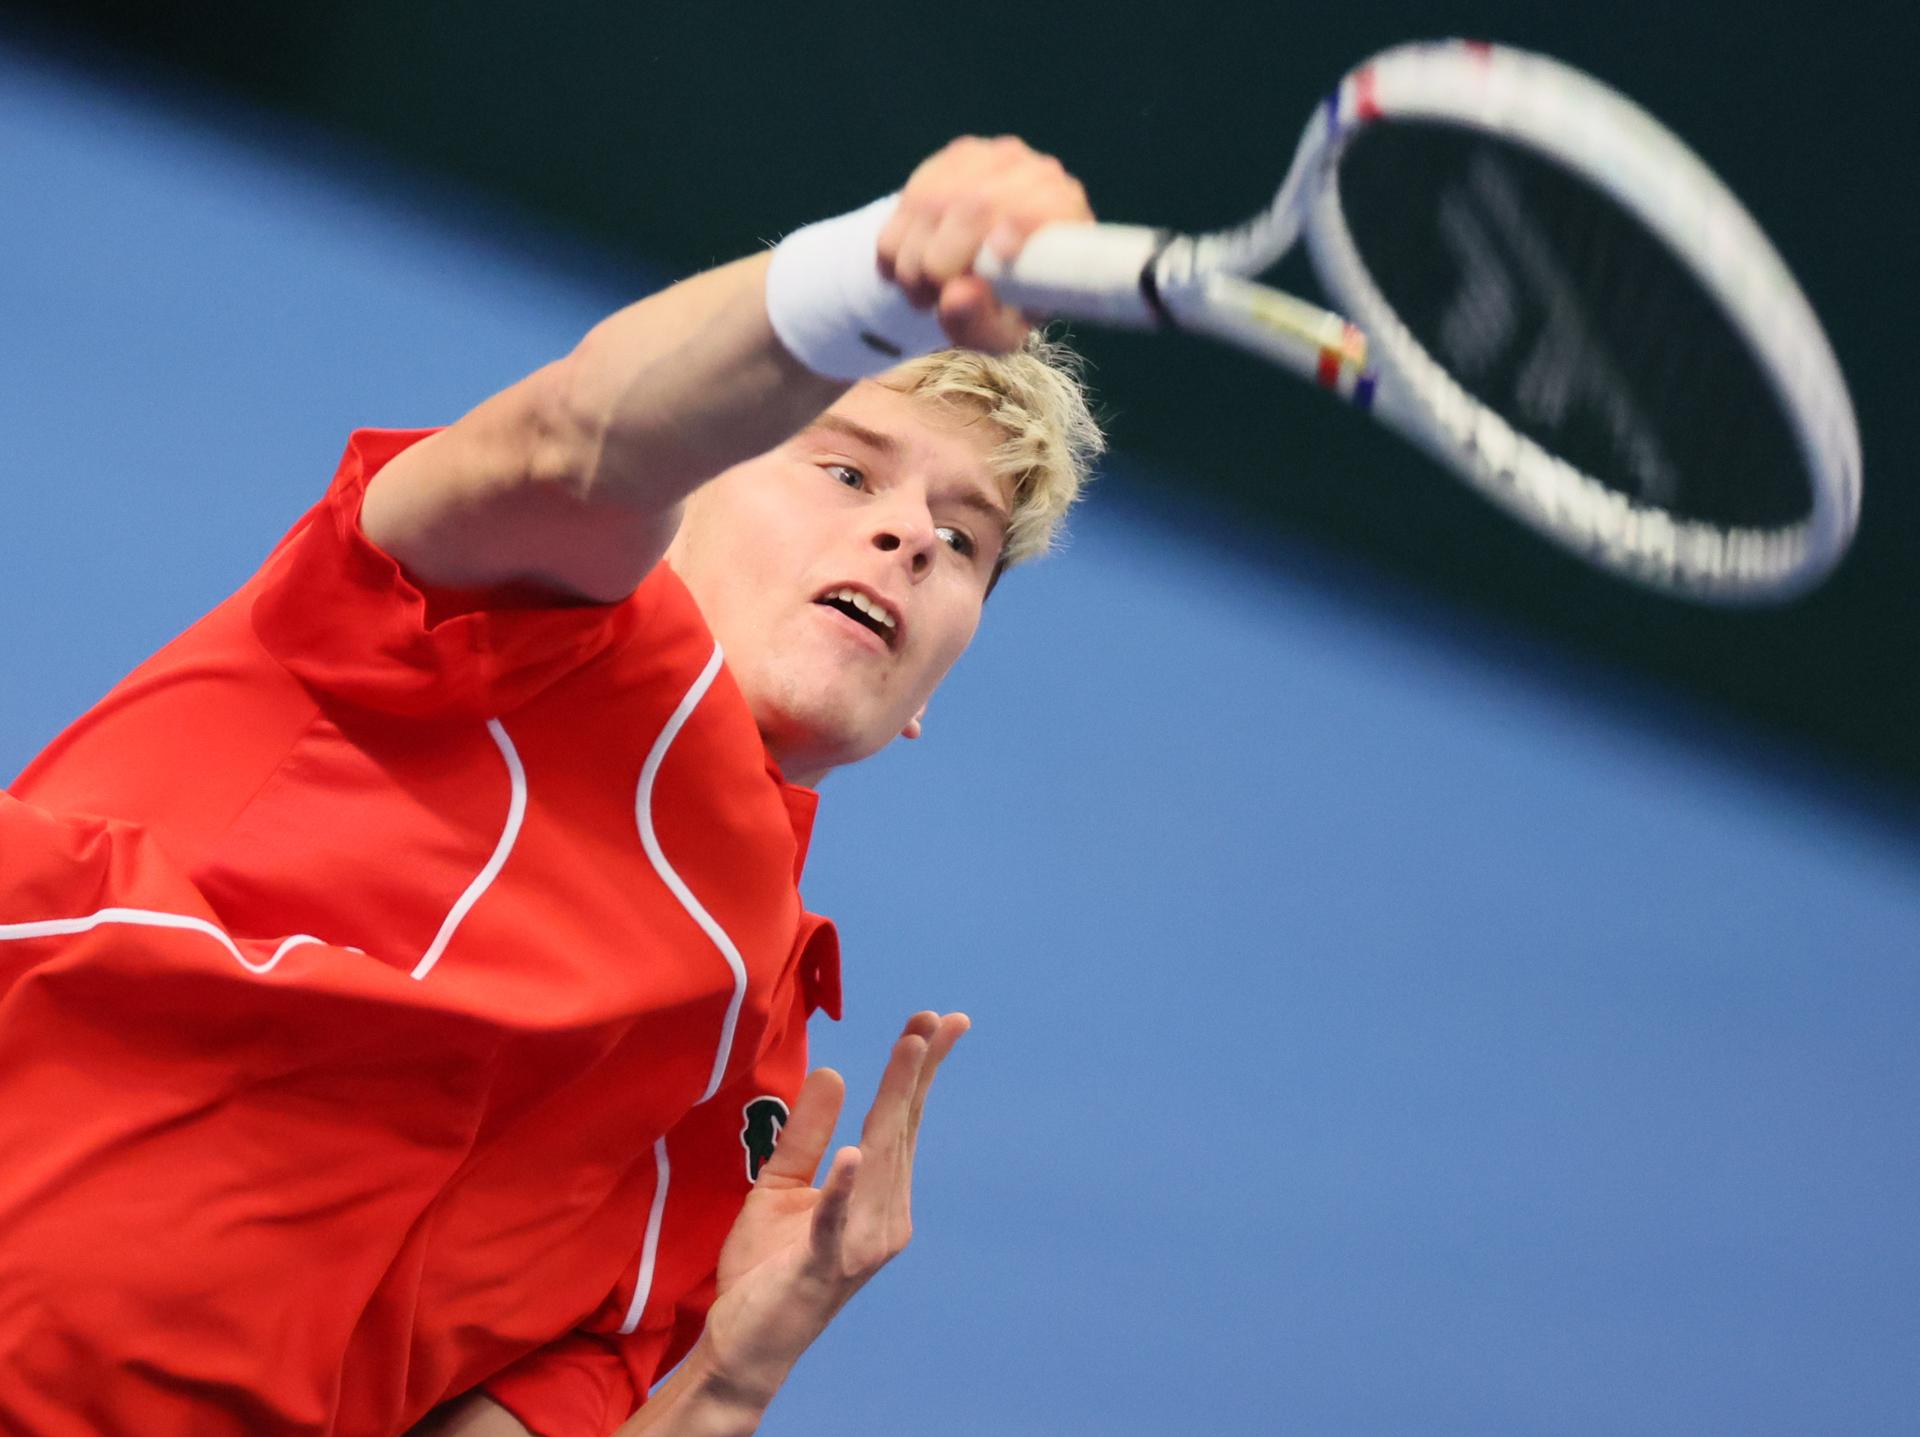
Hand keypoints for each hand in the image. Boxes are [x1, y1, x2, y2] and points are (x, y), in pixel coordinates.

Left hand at [695, 1011, 969, 1406]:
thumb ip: (807, 1134)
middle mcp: (884, 1217)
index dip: (919, 1072)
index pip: (902, 1122)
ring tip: (907, 1051)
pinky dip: (844, 1189)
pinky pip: (834, 1222)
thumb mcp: (780, 1185)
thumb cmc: (768, 1268)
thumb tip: (835, 1073)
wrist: (744, 1343)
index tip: (940, 1022)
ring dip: (893, 1103)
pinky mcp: (821, 1266)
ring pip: (880, 1160)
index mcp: (877, 1195)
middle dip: (915, 1073)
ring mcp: (858, 1244)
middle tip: (932, 1019)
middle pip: (899, 1131)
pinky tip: (854, 1155)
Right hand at [878, 137, 1093, 351]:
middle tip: (929, 299)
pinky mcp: (951, 160)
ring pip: (929, 203)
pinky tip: (914, 264)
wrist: (983, 275)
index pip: (1045, 205)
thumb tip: (956, 295)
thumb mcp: (998, 333)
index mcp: (1065, 216)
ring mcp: (992, 159)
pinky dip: (896, 246)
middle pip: (975, 204)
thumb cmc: (1004, 307)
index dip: (1020, 223)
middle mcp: (1034, 174)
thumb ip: (980, 322)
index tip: (998, 254)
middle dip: (939, 263)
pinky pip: (905, 202)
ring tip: (923, 290)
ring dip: (912, 261)